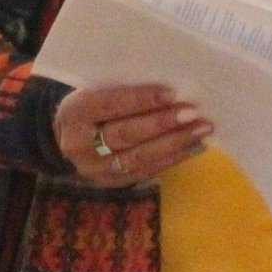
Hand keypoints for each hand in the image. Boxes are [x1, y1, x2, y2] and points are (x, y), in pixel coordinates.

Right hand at [54, 84, 209, 186]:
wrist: (69, 138)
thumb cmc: (92, 105)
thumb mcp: (95, 90)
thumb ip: (122, 90)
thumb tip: (170, 88)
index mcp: (73, 113)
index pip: (110, 105)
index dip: (141, 99)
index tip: (172, 93)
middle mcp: (79, 145)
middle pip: (126, 134)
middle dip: (163, 123)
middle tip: (194, 113)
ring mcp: (95, 169)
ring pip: (139, 157)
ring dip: (175, 143)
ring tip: (202, 129)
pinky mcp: (112, 183)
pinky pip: (147, 171)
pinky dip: (173, 158)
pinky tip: (194, 146)